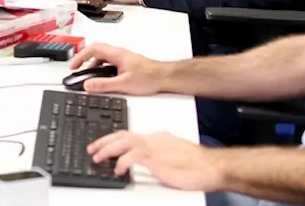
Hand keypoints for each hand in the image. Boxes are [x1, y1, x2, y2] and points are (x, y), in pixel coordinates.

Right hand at [68, 42, 169, 95]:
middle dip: (84, 59)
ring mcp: (122, 58)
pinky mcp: (126, 63)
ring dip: (93, 64)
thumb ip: (104, 85)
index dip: (80, 57)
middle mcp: (118, 53)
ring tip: (89, 76)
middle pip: (95, 50)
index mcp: (116, 54)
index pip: (92, 49)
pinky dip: (101, 68)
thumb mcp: (123, 84)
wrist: (164, 77)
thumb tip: (88, 85)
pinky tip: (103, 78)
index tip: (73, 66)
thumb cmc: (149, 77)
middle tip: (77, 68)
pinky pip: (108, 62)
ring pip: (102, 56)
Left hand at [87, 131, 222, 191]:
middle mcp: (153, 139)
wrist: (211, 166)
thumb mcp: (172, 155)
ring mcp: (154, 148)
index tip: (103, 144)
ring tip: (97, 158)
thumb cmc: (197, 164)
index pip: (129, 134)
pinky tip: (118, 170)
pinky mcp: (156, 159)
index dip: (113, 139)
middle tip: (92, 149)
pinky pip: (132, 157)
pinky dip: (122, 162)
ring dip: (107, 150)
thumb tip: (147, 160)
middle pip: (122, 135)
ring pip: (123, 143)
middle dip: (104, 142)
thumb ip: (157, 154)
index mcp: (156, 138)